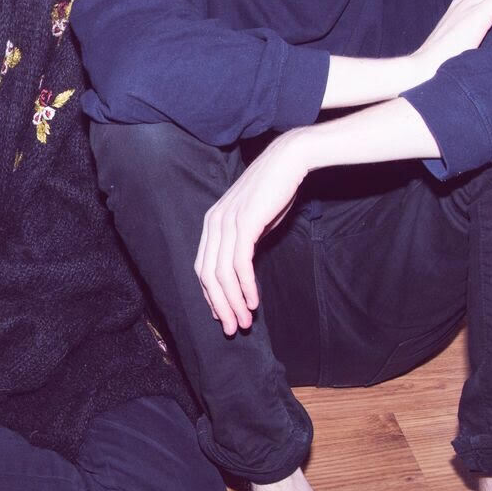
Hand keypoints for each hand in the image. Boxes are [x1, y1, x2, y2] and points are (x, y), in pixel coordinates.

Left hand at [196, 132, 312, 332]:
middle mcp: (214, 223)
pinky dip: (245, 286)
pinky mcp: (244, 224)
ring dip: (233, 302)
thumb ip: (244, 242)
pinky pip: (239, 264)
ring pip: (222, 274)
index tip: (223, 315)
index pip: (203, 267)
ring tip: (245, 321)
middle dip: (220, 305)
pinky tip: (254, 302)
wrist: (288, 162)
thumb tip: (242, 269)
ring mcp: (227, 223)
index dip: (211, 295)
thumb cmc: (274, 191)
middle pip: (207, 275)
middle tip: (233, 328)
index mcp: (212, 223)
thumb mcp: (254, 221)